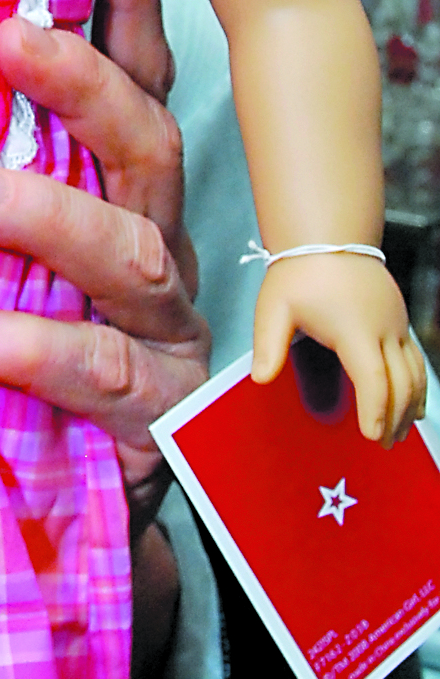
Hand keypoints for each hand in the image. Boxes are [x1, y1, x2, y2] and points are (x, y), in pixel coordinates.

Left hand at [0, 0, 209, 534]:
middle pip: (145, 138)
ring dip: (48, 213)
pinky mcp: (150, 407)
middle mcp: (150, 235)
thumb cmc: (16, 326)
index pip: (133, 75)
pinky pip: (99, 370)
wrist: (71, 487)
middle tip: (6, 37)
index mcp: (116, 185)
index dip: (124, 3)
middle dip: (87, 82)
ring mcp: (159, 322)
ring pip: (128, 250)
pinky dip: (30, 349)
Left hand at [252, 256, 426, 444]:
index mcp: (355, 328)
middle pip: (402, 383)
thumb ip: (269, 344)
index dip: (375, 410)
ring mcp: (396, 323)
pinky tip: (411, 404)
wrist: (328, 235)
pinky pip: (417, 359)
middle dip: (395, 418)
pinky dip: (417, 385)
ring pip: (417, 373)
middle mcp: (384, 328)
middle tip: (383, 444)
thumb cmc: (298, 272)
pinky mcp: (399, 319)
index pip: (374, 379)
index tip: (371, 436)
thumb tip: (261, 379)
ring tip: (399, 433)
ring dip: (412, 405)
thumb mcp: (275, 306)